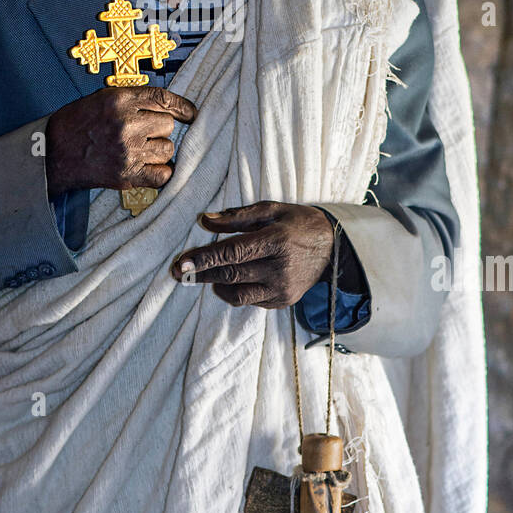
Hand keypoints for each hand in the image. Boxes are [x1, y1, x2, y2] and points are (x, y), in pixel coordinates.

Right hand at [45, 87, 196, 196]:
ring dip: (159, 150)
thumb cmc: (76, 124)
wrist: (53, 154)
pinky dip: (160, 172)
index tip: (191, 114)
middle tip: (142, 134)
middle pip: (167, 125)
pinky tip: (149, 167)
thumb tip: (167, 108)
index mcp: (120, 100)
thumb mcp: (102, 99)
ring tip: (140, 150)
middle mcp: (127, 123)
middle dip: (159, 129)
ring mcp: (128, 151)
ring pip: (167, 149)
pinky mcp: (127, 174)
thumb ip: (133, 101)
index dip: (182, 106)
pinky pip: (163, 174)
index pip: (163, 98)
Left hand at [169, 201, 336, 308]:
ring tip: (203, 276)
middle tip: (177, 272)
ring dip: (215, 285)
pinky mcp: (284, 302)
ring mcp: (282, 289)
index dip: (204, 258)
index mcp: (276, 240)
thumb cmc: (299, 223)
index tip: (182, 262)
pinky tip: (231, 280)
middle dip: (200, 274)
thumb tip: (205, 221)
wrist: (334, 248)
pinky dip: (236, 291)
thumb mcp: (272, 210)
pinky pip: (251, 301)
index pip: (232, 252)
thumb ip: (238, 216)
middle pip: (230, 275)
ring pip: (237, 294)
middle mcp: (279, 268)